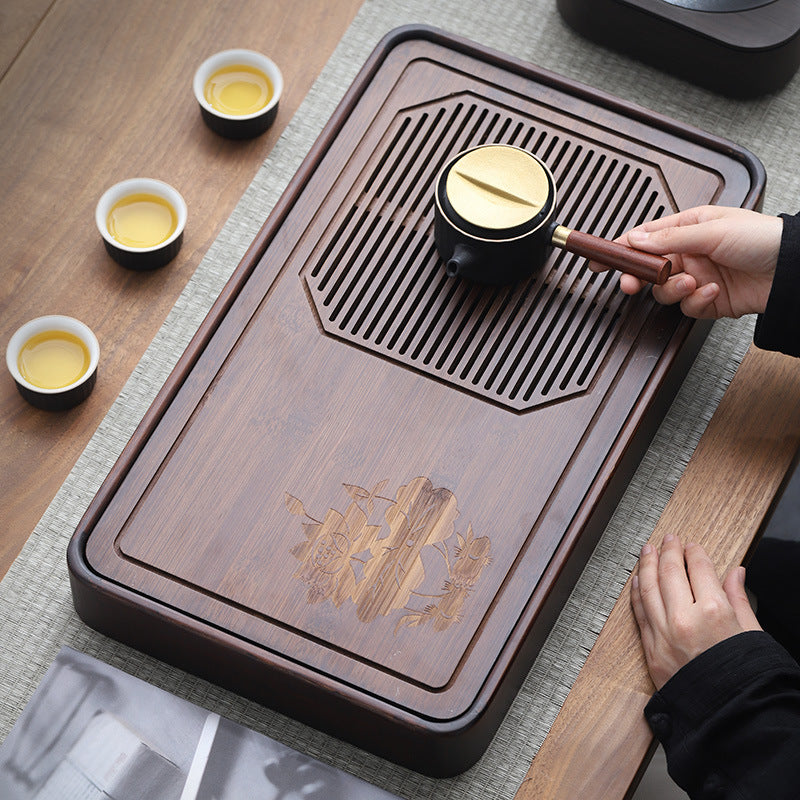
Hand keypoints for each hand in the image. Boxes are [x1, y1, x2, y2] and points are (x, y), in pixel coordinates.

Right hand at [615, 206, 781, 318]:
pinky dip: (696, 301)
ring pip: (664, 291)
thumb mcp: (712, 230)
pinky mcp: (707, 300)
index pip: (644, 238)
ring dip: (673, 289)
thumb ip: (670, 239)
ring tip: (691, 283)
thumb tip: (636, 240)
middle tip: (632, 284)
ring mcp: (697, 277)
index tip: (599, 258)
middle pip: (647, 269)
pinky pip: (687, 306)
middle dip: (638, 277)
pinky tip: (712, 291)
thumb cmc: (763, 238)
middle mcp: (689, 253)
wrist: (792, 269)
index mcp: (688, 228)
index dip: (620, 248)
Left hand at [631, 535, 761, 689]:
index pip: (699, 568)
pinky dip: (637, 592)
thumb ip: (739, 599)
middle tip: (668, 539)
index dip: (694, 553)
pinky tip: (637, 579)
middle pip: (669, 572)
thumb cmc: (748, 678)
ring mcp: (664, 634)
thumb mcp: (752, 634)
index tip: (691, 546)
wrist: (731, 718)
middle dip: (668, 551)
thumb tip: (736, 573)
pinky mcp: (651, 650)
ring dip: (646, 565)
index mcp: (715, 611)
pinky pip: (639, 612)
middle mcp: (684, 619)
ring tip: (647, 550)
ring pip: (648, 588)